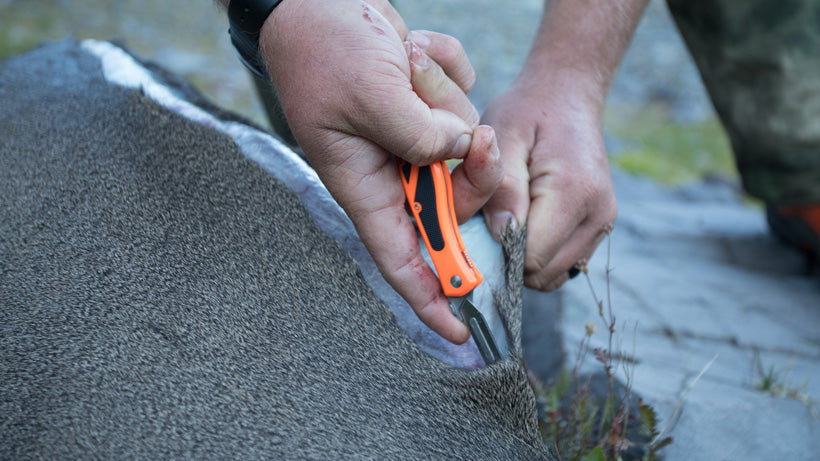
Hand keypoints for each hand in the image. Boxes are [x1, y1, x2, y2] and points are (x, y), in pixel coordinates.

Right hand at [259, 0, 501, 342]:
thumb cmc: (324, 46)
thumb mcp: (370, 95)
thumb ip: (420, 136)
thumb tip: (462, 150)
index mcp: (362, 183)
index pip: (399, 258)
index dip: (429, 297)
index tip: (464, 326)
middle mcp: (387, 169)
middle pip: (451, 203)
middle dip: (473, 174)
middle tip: (481, 139)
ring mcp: (407, 138)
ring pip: (462, 148)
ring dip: (445, 102)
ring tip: (410, 66)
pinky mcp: (424, 107)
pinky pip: (459, 102)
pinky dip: (444, 71)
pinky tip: (411, 51)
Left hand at [482, 80, 616, 290]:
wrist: (566, 96)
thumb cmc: (527, 113)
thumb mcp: (502, 137)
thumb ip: (500, 186)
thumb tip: (502, 235)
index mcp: (574, 191)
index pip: (533, 257)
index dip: (500, 251)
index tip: (482, 227)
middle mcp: (598, 213)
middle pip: (545, 273)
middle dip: (511, 259)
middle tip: (492, 223)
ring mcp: (603, 223)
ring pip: (555, 275)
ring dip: (526, 259)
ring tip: (511, 219)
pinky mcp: (600, 227)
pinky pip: (564, 263)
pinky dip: (542, 254)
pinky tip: (527, 222)